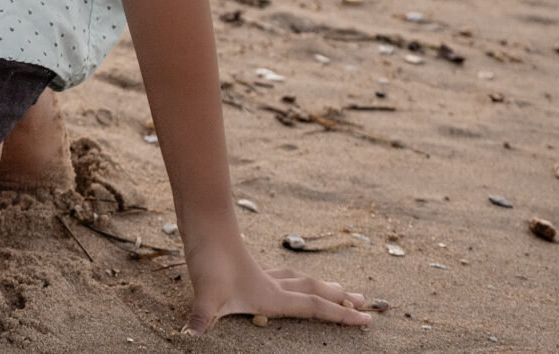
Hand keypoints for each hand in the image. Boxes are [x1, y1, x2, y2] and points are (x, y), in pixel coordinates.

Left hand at [181, 242, 373, 331]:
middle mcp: (271, 285)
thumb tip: (190, 335)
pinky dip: (293, 279)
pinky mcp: (248, 266)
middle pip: (315, 291)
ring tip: (337, 288)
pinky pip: (281, 275)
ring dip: (320, 287)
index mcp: (271, 297)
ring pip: (300, 281)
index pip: (315, 308)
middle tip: (364, 303)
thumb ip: (203, 317)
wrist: (202, 223)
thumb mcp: (206, 294)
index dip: (342, 316)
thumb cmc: (207, 259)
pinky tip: (286, 279)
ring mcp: (260, 274)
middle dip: (340, 300)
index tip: (367, 320)